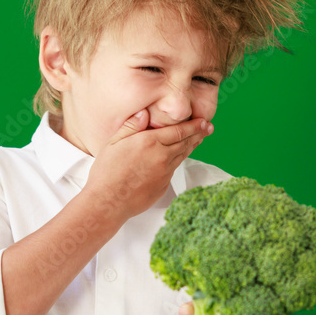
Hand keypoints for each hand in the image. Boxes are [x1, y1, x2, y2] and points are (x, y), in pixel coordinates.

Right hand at [84, 109, 212, 221]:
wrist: (108, 201)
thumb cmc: (107, 171)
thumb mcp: (114, 142)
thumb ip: (132, 126)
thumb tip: (144, 113)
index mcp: (150, 142)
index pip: (178, 131)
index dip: (193, 125)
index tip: (203, 121)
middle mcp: (161, 157)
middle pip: (185, 143)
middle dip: (198, 134)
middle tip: (208, 128)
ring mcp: (164, 173)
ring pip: (182, 156)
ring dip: (192, 146)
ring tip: (199, 139)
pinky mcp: (163, 186)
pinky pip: (173, 170)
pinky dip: (178, 161)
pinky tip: (179, 157)